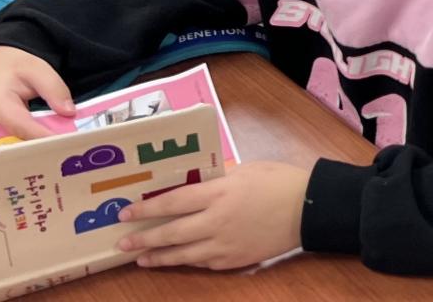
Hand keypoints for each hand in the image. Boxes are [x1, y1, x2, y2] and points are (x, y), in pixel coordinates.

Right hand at [0, 45, 74, 139]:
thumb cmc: (9, 64)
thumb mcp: (36, 68)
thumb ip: (54, 89)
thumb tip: (69, 112)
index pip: (24, 128)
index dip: (45, 138)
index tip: (66, 143)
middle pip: (19, 142)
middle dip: (43, 146)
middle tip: (69, 147)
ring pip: (16, 145)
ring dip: (38, 146)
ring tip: (62, 146)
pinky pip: (13, 142)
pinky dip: (31, 141)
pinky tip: (50, 141)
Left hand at [119, 160, 308, 269]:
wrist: (309, 208)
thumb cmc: (279, 181)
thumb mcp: (246, 170)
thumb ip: (217, 179)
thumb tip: (194, 186)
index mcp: (219, 192)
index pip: (172, 202)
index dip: (147, 209)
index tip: (126, 213)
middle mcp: (217, 221)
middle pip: (171, 233)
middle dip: (144, 239)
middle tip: (123, 244)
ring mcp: (225, 244)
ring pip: (183, 254)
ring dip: (159, 257)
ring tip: (141, 259)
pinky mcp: (235, 260)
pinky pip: (204, 262)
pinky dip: (188, 261)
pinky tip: (178, 259)